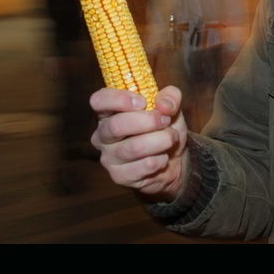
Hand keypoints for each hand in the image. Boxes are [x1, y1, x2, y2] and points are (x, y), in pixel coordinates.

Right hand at [90, 85, 187, 201]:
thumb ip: (170, 97)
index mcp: (109, 111)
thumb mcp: (171, 106)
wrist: (174, 159)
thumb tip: (164, 104)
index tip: (143, 102)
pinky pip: (144, 165)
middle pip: (116, 126)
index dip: (119, 99)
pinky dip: (161, 159)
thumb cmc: (164, 127)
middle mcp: (103, 134)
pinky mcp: (119, 176)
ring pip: (133, 147)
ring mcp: (108, 157)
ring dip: (160, 140)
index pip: (99, 100)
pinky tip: (163, 157)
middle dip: (148, 121)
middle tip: (166, 120)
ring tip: (171, 138)